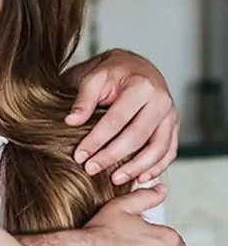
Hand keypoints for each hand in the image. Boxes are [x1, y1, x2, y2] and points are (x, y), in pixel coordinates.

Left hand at [65, 49, 178, 184]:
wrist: (135, 66)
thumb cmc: (112, 72)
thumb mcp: (94, 78)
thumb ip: (84, 100)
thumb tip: (71, 121)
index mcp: (141, 86)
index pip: (116, 120)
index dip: (96, 140)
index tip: (80, 156)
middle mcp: (161, 101)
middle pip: (137, 137)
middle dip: (112, 157)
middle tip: (92, 169)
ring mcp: (171, 115)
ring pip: (157, 149)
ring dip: (136, 168)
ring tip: (115, 179)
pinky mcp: (174, 126)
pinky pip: (169, 151)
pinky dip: (157, 167)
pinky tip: (140, 178)